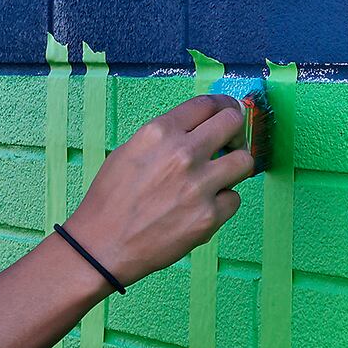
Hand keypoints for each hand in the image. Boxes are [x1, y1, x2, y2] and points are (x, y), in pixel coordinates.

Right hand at [64, 94, 253, 288]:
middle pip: (234, 122)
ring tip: (220, 176)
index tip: (226, 112)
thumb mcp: (129, 152)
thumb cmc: (111, 198)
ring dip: (235, 166)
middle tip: (230, 142)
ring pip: (244, 161)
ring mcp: (199, 185)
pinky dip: (222, 201)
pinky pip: (234, 198)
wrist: (103, 243)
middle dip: (235, 130)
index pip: (207, 103)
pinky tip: (201, 206)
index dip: (222, 105)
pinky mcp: (210, 216)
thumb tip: (198, 128)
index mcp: (158, 132)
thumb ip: (165, 137)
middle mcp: (182, 153)